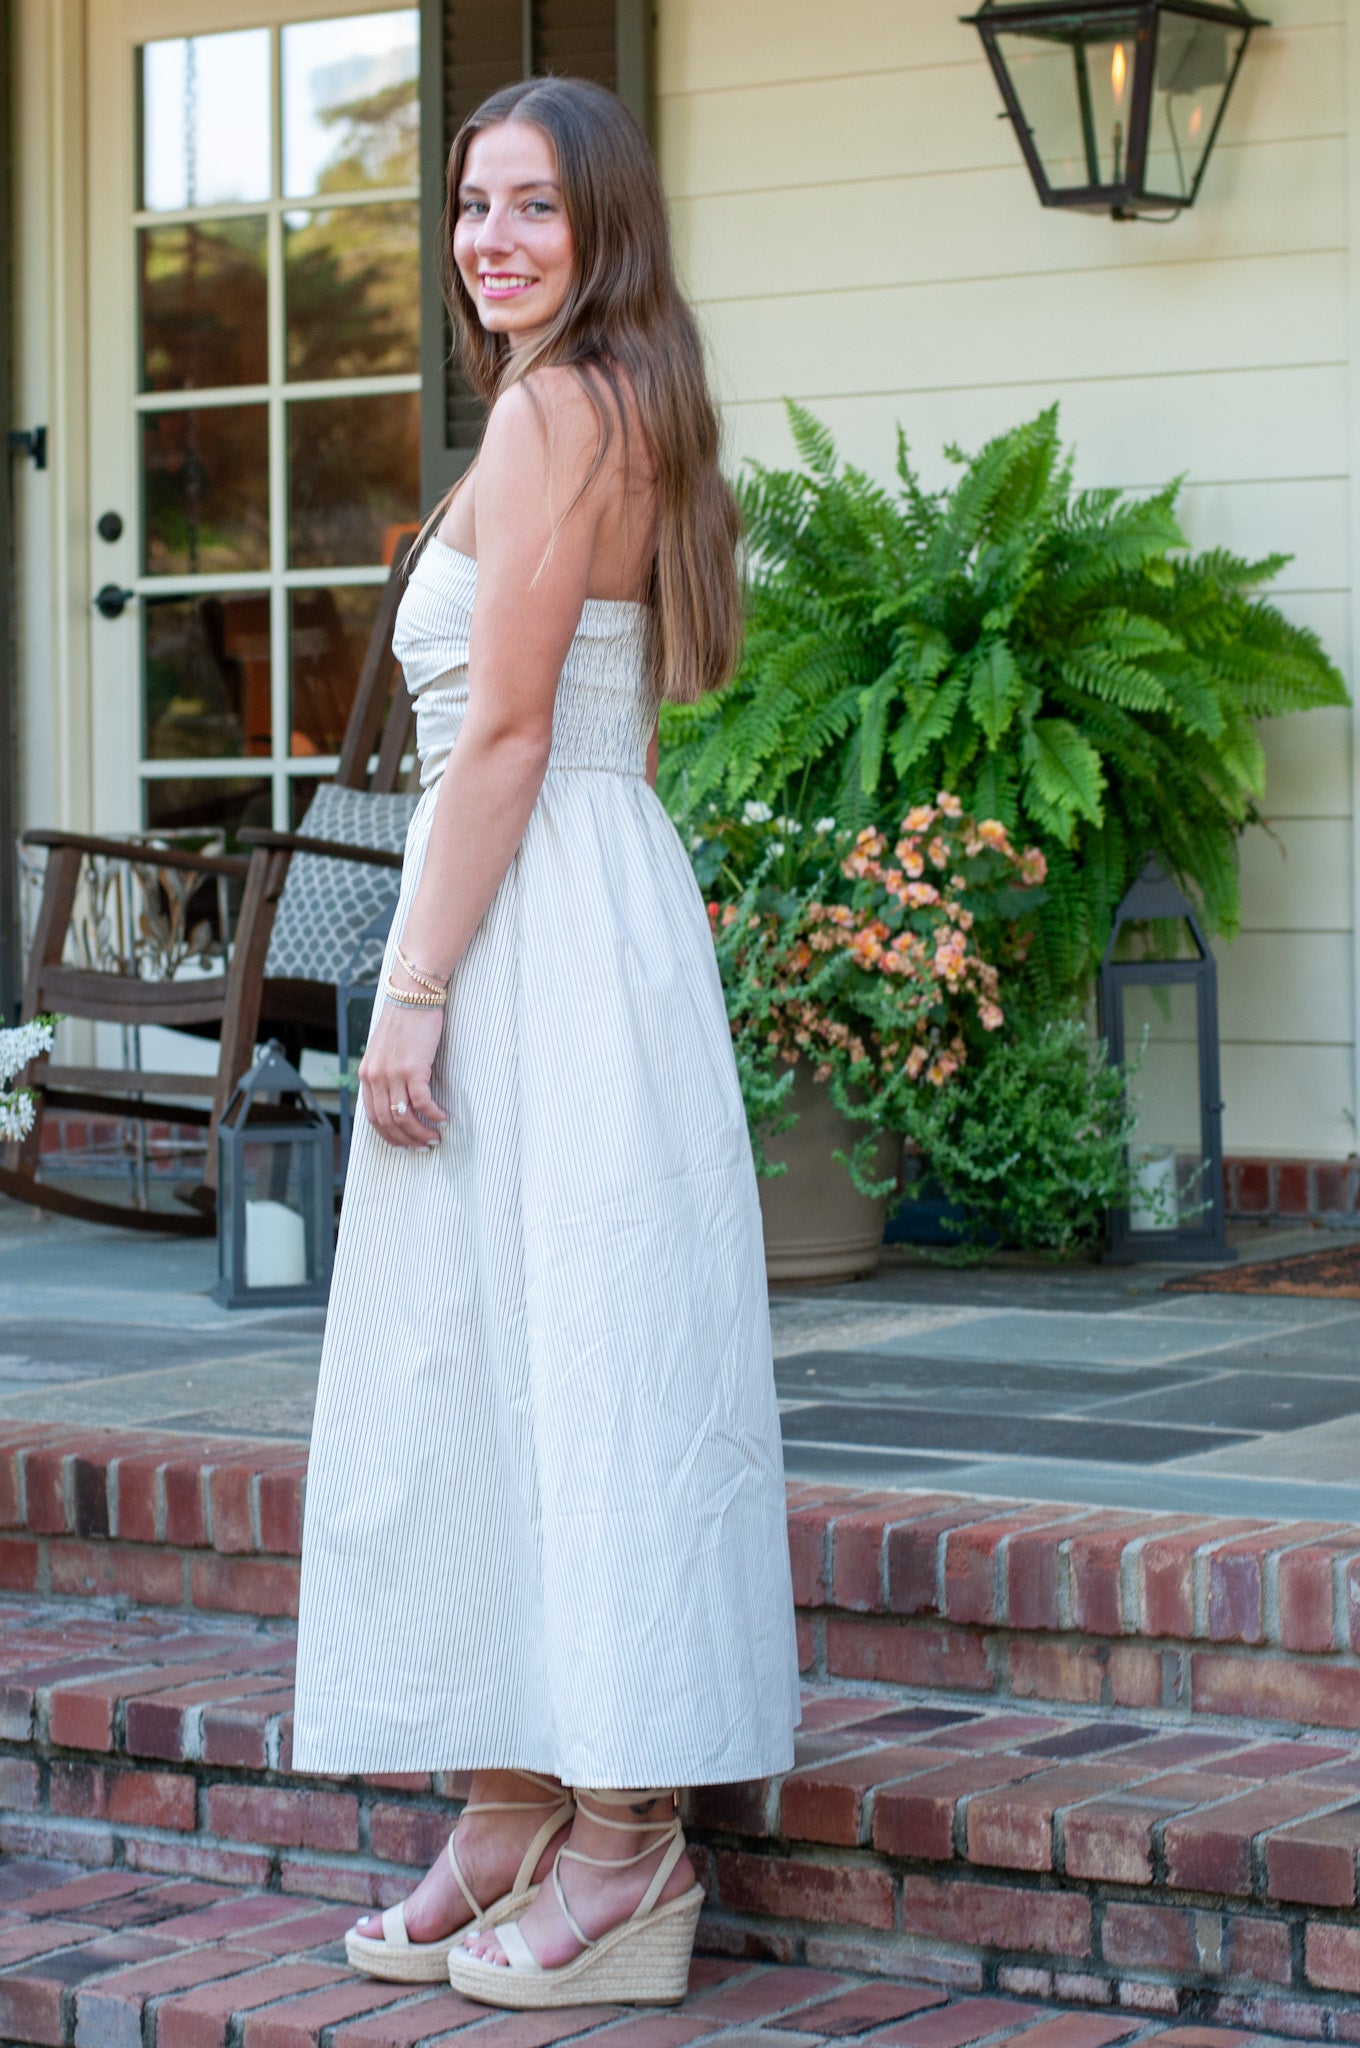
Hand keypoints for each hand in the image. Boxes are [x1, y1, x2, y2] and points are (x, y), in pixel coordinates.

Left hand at [358, 1000, 449, 1149]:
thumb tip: (397, 1097)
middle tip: (423, 1146)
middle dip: (406, 1140)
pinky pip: (422, 1102)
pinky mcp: (413, 1068)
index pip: (372, 1117)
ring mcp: (393, 1073)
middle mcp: (376, 1077)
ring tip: (435, 1137)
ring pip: (403, 1116)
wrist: (412, 995)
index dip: (388, 1135)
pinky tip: (443, 1118)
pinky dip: (433, 1115)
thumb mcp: (384, 1049)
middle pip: (388, 1122)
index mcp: (367, 1074)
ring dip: (421, 1132)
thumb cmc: (404, 1021)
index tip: (403, 1144)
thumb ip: (385, 1072)